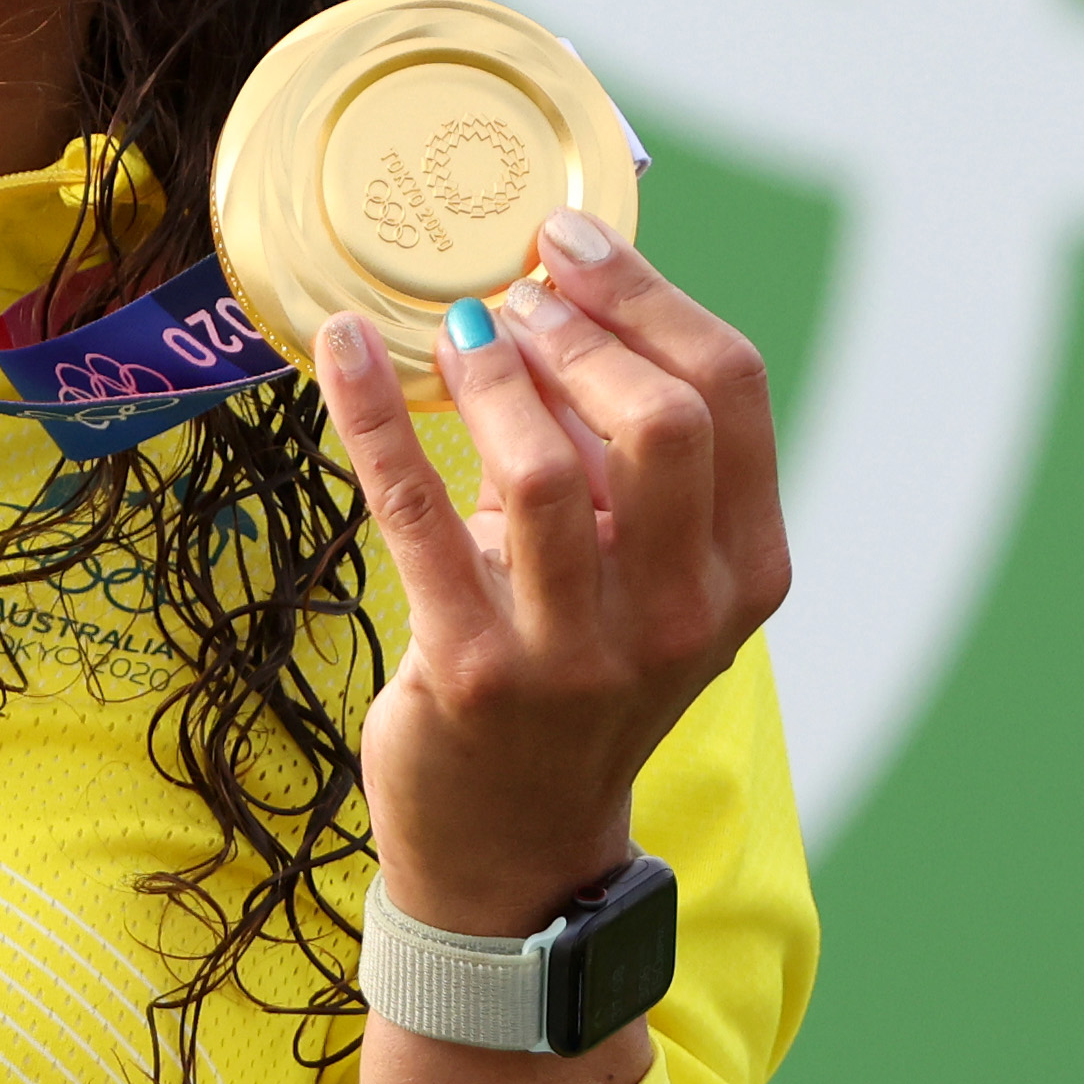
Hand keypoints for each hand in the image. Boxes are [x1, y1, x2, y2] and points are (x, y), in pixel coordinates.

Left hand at [319, 209, 791, 944]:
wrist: (511, 842)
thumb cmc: (571, 675)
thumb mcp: (634, 574)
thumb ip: (620, 459)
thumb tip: (551, 298)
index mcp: (744, 573)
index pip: (731, 396)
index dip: (648, 298)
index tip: (570, 241)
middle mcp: (681, 616)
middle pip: (663, 421)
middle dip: (579, 329)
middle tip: (511, 291)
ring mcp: (580, 655)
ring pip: (549, 470)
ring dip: (493, 376)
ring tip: (455, 332)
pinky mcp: (473, 675)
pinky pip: (419, 515)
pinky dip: (373, 417)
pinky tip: (339, 351)